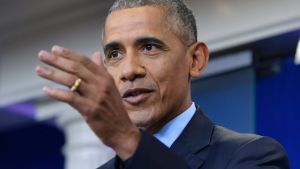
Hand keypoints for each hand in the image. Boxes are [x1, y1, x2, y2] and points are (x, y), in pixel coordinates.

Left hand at [36, 45, 139, 159]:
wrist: (122, 130)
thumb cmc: (114, 109)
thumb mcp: (111, 86)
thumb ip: (101, 70)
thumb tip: (95, 54)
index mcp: (105, 77)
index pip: (84, 61)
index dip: (68, 54)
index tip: (55, 49)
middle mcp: (101, 84)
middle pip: (75, 68)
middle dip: (57, 60)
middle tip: (42, 55)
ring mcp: (96, 96)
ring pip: (70, 80)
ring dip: (52, 74)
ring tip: (39, 70)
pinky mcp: (90, 109)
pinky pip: (70, 98)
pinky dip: (56, 93)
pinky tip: (46, 89)